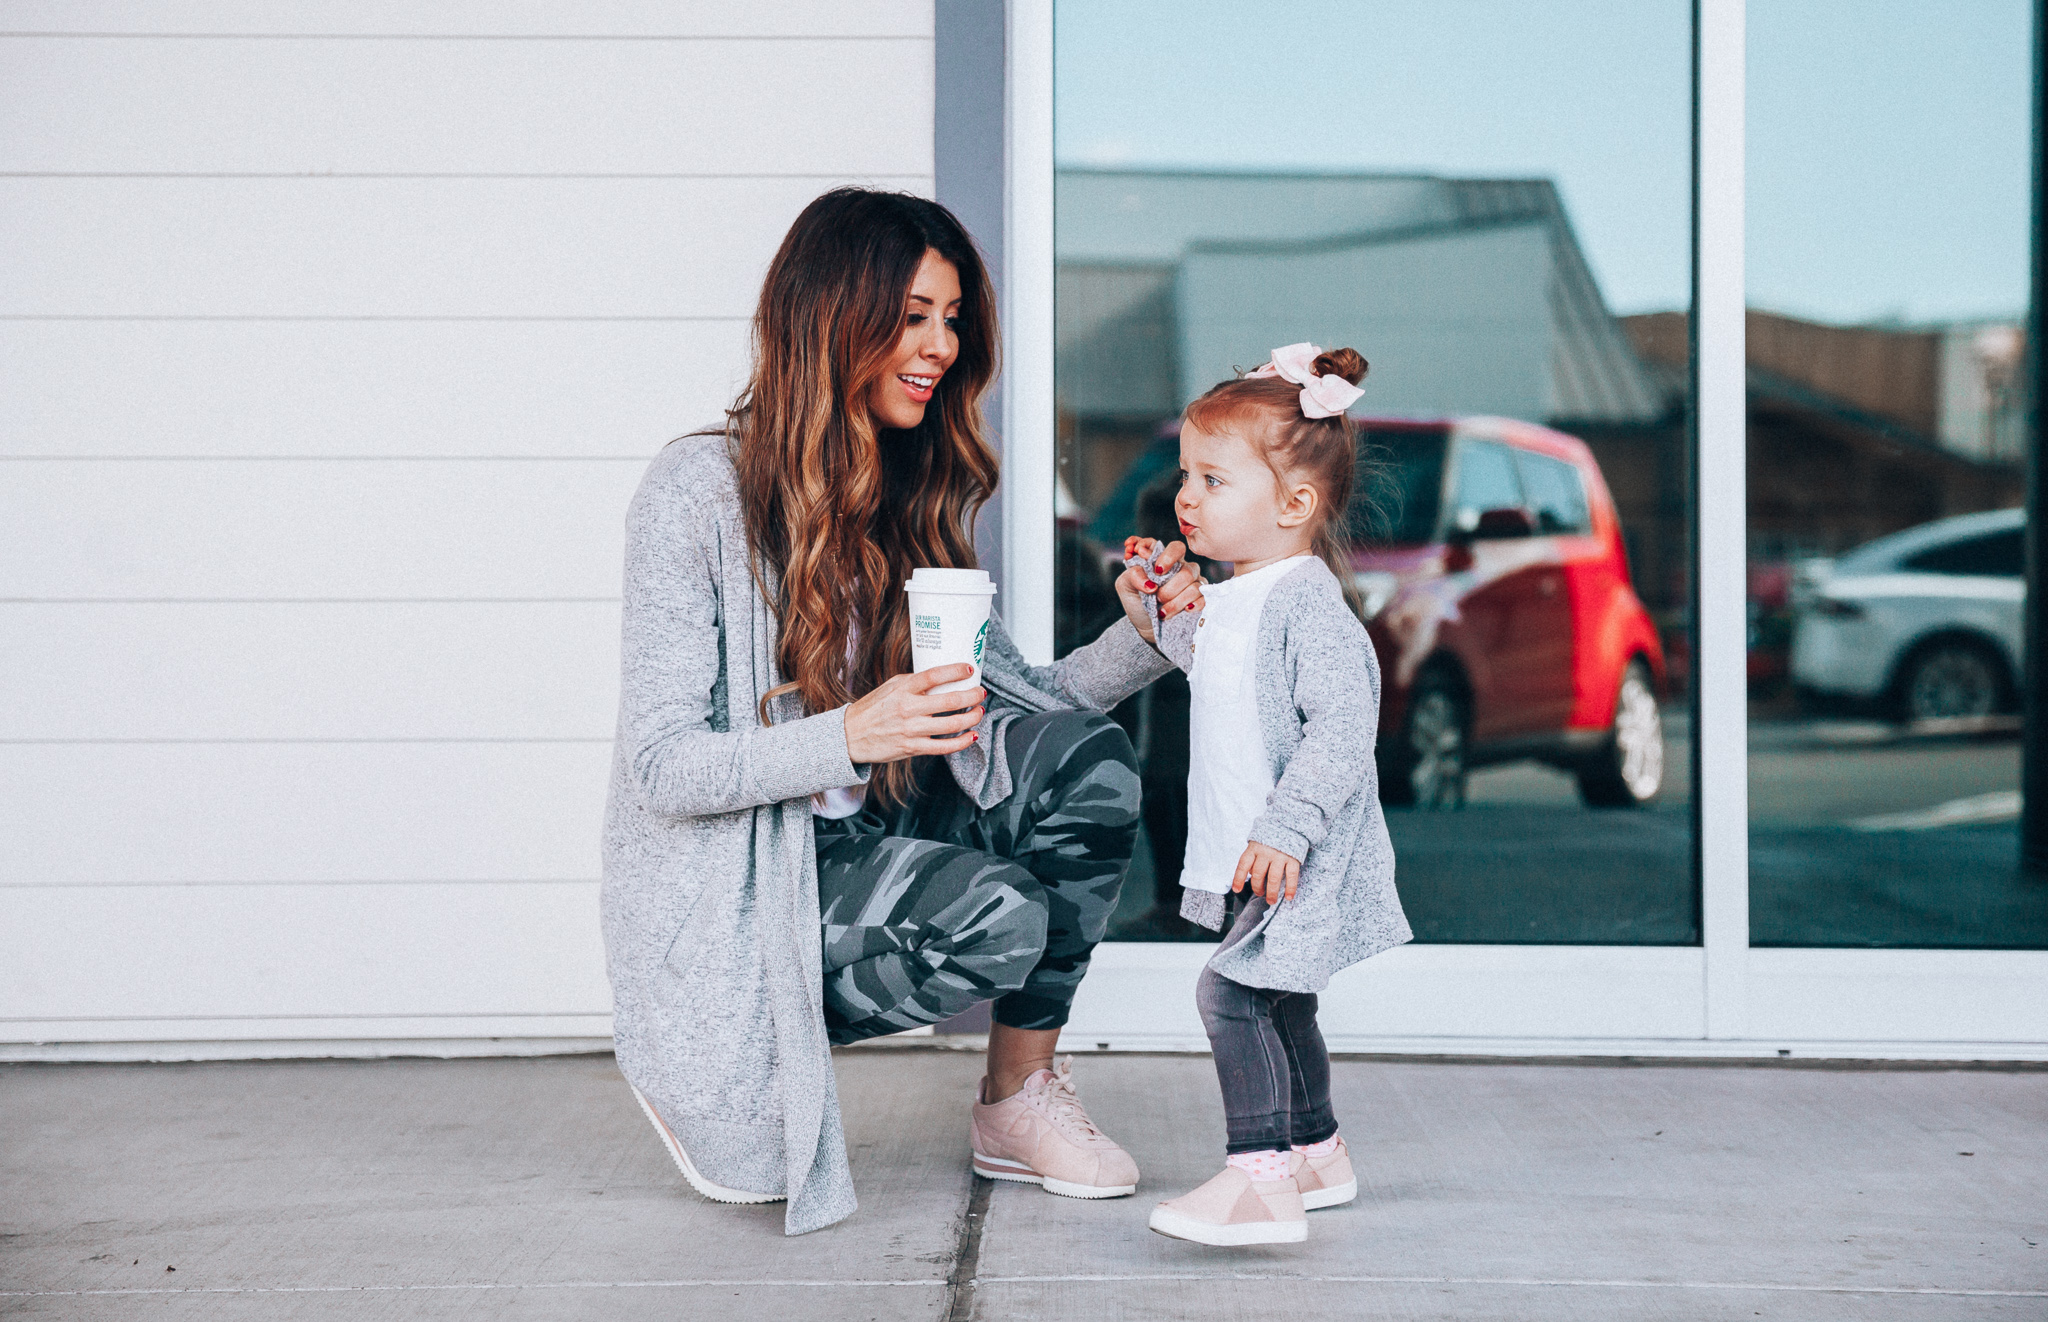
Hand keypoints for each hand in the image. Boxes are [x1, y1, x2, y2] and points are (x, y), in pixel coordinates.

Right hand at [842, 664, 984, 764]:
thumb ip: (914, 682)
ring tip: (979, 711)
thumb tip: (941, 678)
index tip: (969, 668)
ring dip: (971, 717)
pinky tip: (972, 735)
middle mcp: (908, 708)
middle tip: (980, 692)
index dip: (955, 671)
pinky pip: (944, 747)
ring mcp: (911, 730)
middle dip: (972, 695)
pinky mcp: (913, 748)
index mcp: (903, 689)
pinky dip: (962, 742)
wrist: (851, 735)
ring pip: (951, 724)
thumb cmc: (873, 709)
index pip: (933, 675)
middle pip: (949, 701)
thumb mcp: (891, 687)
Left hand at [1115, 537, 1204, 644]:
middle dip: (1169, 587)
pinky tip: (1184, 611)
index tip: (1156, 570)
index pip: (1175, 548)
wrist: (1146, 626)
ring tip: (1162, 611)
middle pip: (1186, 569)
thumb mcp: (1125, 586)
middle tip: (1156, 597)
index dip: (1167, 556)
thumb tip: (1150, 582)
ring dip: (1176, 600)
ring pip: (1194, 586)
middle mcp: (1182, 569)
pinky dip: (1192, 605)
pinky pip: (1204, 598)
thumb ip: (1133, 574)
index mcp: (1165, 560)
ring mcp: (1194, 584)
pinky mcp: (1201, 599)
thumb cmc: (1137, 601)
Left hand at [1231, 841, 1300, 904]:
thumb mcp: (1256, 844)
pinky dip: (1290, 888)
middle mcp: (1266, 852)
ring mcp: (1280, 855)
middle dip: (1257, 888)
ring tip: (1271, 900)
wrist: (1289, 825)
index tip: (1236, 890)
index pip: (1243, 865)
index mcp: (1254, 848)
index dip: (1238, 878)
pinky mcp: (1293, 858)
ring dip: (1272, 892)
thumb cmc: (1269, 840)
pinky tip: (1288, 897)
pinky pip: (1291, 876)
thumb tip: (1249, 875)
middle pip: (1258, 874)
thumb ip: (1252, 858)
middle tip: (1260, 894)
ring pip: (1273, 878)